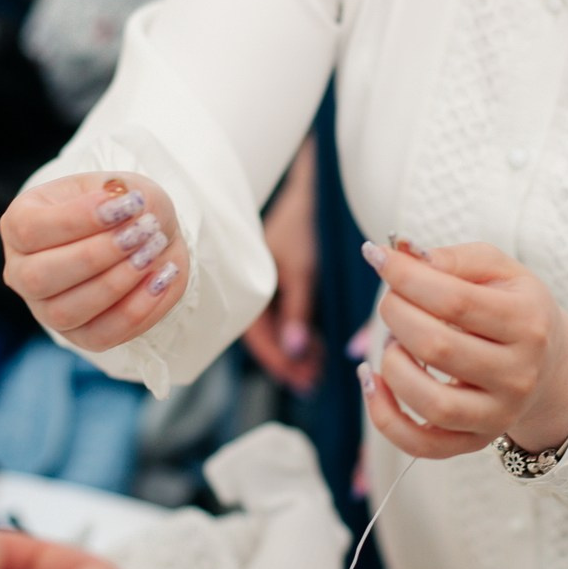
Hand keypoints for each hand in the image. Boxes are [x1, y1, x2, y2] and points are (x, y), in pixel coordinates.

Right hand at [1, 172, 187, 352]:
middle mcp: (22, 272)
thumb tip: (125, 208)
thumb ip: (122, 194)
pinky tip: (161, 279)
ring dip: (116, 282)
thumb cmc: (124, 208)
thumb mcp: (123, 186)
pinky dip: (136, 310)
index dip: (78, 218)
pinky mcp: (80, 336)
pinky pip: (101, 335)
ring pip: (65, 312)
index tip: (126, 204)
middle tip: (143, 231)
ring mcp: (46, 309)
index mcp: (19, 225)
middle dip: (97, 255)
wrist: (146, 238)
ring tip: (153, 251)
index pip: (29, 229)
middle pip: (39, 277)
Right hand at [242, 139, 320, 394]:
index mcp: (249, 286)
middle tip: (312, 381)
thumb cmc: (304, 223)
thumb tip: (294, 351)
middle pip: (267, 336)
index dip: (277, 361)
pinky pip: (287, 313)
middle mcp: (256, 286)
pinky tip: (317, 341)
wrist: (315, 187)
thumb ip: (298, 311)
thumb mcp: (302, 269)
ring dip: (297, 348)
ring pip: (280, 326)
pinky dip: (301, 330)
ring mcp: (270, 282)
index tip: (300, 379)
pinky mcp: (285, 276)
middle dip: (289, 360)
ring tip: (319, 367)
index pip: (257, 337)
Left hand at [357, 240, 567, 461]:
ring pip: (431, 402)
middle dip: (396, 315)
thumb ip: (454, 259)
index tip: (378, 257)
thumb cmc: (515, 309)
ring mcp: (498, 413)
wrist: (552, 365)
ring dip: (393, 366)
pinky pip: (423, 444)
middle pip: (437, 347)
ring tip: (394, 343)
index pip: (455, 300)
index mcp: (526, 322)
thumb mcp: (499, 270)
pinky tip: (374, 383)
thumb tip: (403, 256)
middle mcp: (518, 373)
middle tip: (392, 301)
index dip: (406, 277)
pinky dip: (386, 417)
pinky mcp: (476, 440)